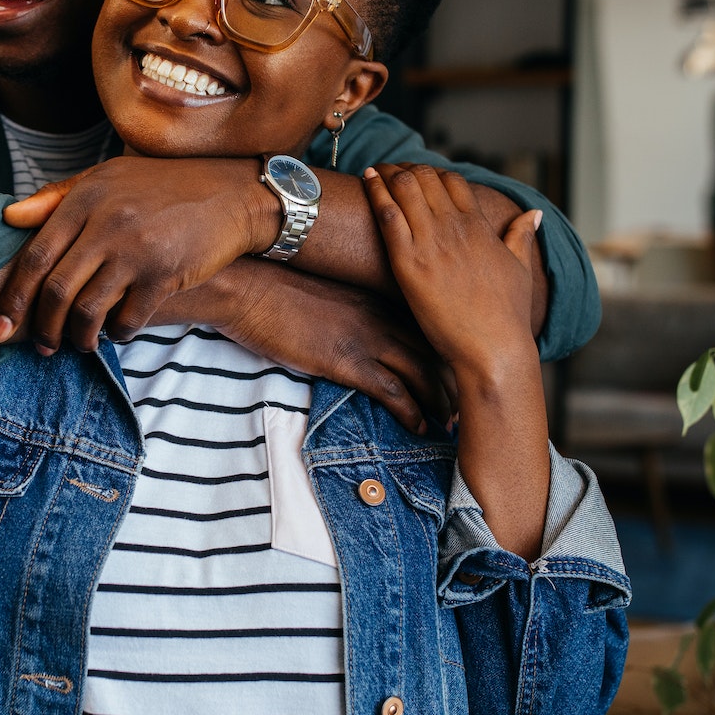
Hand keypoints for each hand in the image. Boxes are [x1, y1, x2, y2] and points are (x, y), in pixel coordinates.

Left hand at [0, 155, 279, 351]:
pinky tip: (118, 332)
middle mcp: (107, 224)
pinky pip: (129, 320)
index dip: (13, 298)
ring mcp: (137, 251)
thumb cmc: (164, 186)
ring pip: (89, 312)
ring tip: (79, 345)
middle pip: (57, 291)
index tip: (1, 327)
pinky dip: (118, 334)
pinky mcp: (165, 275)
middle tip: (42, 346)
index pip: (35, 257)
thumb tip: (8, 218)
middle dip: (43, 328)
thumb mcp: (108, 177)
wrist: (231, 193)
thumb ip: (57, 197)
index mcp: (86, 199)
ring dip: (79, 339)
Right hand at [174, 262, 451, 435]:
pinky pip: (393, 392)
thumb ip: (353, 313)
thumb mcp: (327, 295)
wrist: (247, 287)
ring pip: (424, 375)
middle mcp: (382, 317)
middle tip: (466, 406)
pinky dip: (412, 412)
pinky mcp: (347, 362)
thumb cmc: (276, 290)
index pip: (430, 327)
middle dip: (457, 383)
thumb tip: (360, 332)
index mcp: (379, 299)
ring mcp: (367, 340)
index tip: (461, 372)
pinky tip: (419, 426)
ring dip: (441, 403)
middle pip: (438, 352)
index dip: (450, 353)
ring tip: (448, 424)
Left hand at [362, 164, 539, 384]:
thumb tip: (534, 213)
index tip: (418, 175)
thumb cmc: (507, 315)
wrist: (492, 349)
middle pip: (425, 178)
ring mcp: (431, 243)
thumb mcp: (520, 268)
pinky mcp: (409, 263)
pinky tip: (366, 181)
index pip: (452, 181)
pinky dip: (376, 192)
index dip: (433, 172)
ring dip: (387, 173)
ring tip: (374, 171)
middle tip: (390, 171)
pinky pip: (388, 215)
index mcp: (479, 226)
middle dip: (405, 169)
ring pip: (404, 188)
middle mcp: (455, 228)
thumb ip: (521, 235)